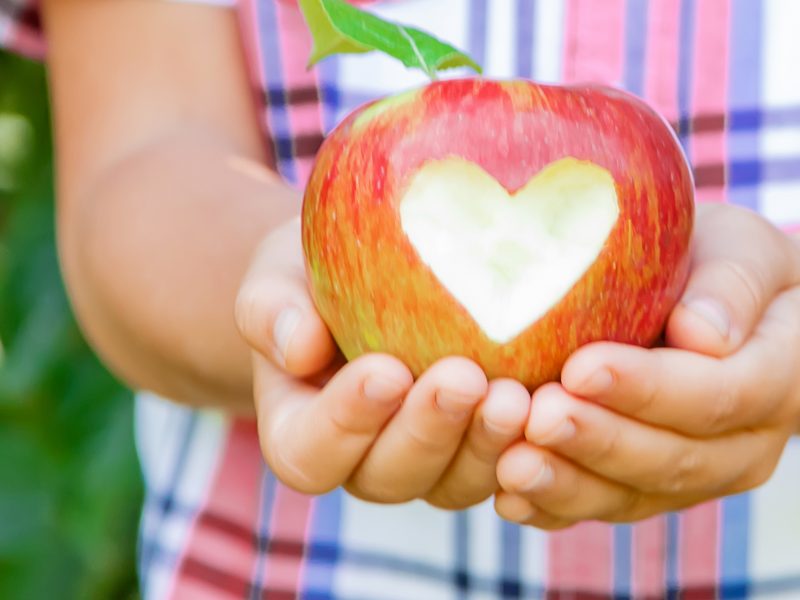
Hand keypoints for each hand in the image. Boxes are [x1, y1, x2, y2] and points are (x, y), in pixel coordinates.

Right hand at [235, 218, 529, 507]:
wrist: (366, 278)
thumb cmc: (312, 278)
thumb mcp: (276, 276)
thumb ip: (271, 310)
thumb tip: (296, 347)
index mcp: (303, 433)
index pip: (311, 452)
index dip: (345, 424)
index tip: (384, 370)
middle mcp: (364, 460)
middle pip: (389, 477)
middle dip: (428, 433)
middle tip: (464, 378)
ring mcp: (426, 462)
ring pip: (454, 484)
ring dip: (486, 445)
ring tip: (516, 393)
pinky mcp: (477, 447)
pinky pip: (506, 466)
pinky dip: (532, 445)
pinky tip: (553, 398)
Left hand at [494, 204, 799, 528]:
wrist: (704, 307)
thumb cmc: (718, 268)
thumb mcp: (741, 251)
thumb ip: (732, 286)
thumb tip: (703, 334)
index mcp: (779, 379)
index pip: (720, 394)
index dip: (649, 388)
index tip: (581, 367)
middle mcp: (741, 444)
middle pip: (672, 458)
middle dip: (598, 440)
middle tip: (538, 415)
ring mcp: (690, 476)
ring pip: (630, 495)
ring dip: (567, 483)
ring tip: (512, 465)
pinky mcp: (642, 488)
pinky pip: (599, 507)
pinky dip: (552, 505)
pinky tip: (510, 496)